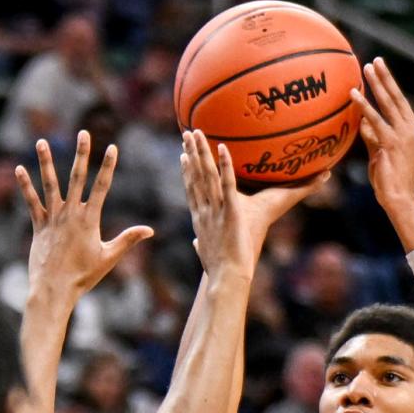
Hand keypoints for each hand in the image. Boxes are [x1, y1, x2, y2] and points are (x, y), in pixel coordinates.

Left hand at [15, 133, 151, 309]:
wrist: (55, 289)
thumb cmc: (83, 276)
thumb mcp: (108, 258)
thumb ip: (128, 240)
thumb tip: (149, 230)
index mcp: (89, 220)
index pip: (102, 187)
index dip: (108, 166)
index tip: (112, 147)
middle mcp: (71, 214)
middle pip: (77, 177)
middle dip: (82, 154)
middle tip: (84, 133)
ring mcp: (53, 218)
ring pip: (50, 184)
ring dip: (46, 162)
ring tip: (41, 142)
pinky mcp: (39, 225)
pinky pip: (31, 202)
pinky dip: (25, 186)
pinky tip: (19, 169)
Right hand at [181, 129, 326, 278]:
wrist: (226, 280)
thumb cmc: (218, 273)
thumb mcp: (206, 256)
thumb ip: (200, 245)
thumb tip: (194, 244)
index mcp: (200, 221)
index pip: (191, 191)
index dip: (187, 172)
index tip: (183, 156)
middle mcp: (204, 212)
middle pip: (196, 177)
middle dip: (191, 154)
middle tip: (187, 134)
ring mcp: (216, 211)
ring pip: (207, 176)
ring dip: (202, 153)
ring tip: (196, 132)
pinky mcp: (230, 212)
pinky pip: (228, 185)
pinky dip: (225, 166)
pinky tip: (222, 147)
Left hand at [351, 58, 413, 218]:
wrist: (399, 200)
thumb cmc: (389, 181)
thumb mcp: (380, 154)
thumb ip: (373, 137)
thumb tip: (363, 121)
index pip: (401, 104)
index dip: (391, 86)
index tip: (382, 70)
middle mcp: (412, 130)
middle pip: (397, 98)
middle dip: (385, 77)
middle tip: (376, 60)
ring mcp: (404, 136)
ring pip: (388, 104)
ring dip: (377, 84)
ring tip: (366, 68)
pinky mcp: (393, 143)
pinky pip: (376, 120)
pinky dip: (364, 106)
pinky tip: (354, 94)